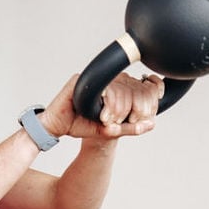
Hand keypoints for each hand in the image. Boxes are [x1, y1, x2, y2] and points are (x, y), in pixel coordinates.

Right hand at [40, 73, 163, 139]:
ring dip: (116, 108)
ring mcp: (95, 78)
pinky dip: (104, 102)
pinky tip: (100, 114)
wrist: (58, 126)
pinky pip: (100, 87)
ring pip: (118, 88)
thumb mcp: (110, 130)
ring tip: (106, 121)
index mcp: (116, 89)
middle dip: (129, 108)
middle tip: (119, 123)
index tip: (141, 114)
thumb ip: (130, 128)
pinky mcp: (80, 79)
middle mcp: (108, 80)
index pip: (139, 87)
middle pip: (131, 88)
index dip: (147, 98)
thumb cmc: (81, 125)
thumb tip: (151, 124)